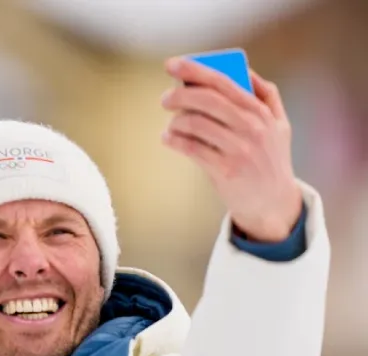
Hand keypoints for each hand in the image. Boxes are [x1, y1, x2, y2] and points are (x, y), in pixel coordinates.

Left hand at [161, 57, 302, 241]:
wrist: (273, 202)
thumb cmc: (269, 158)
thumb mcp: (279, 124)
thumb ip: (266, 96)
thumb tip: (245, 70)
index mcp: (262, 111)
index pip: (225, 82)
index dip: (196, 70)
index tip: (172, 64)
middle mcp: (254, 127)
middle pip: (208, 100)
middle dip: (180, 95)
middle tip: (165, 99)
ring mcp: (240, 149)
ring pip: (197, 124)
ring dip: (176, 121)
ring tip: (171, 125)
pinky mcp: (226, 170)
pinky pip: (191, 148)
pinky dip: (174, 140)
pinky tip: (168, 139)